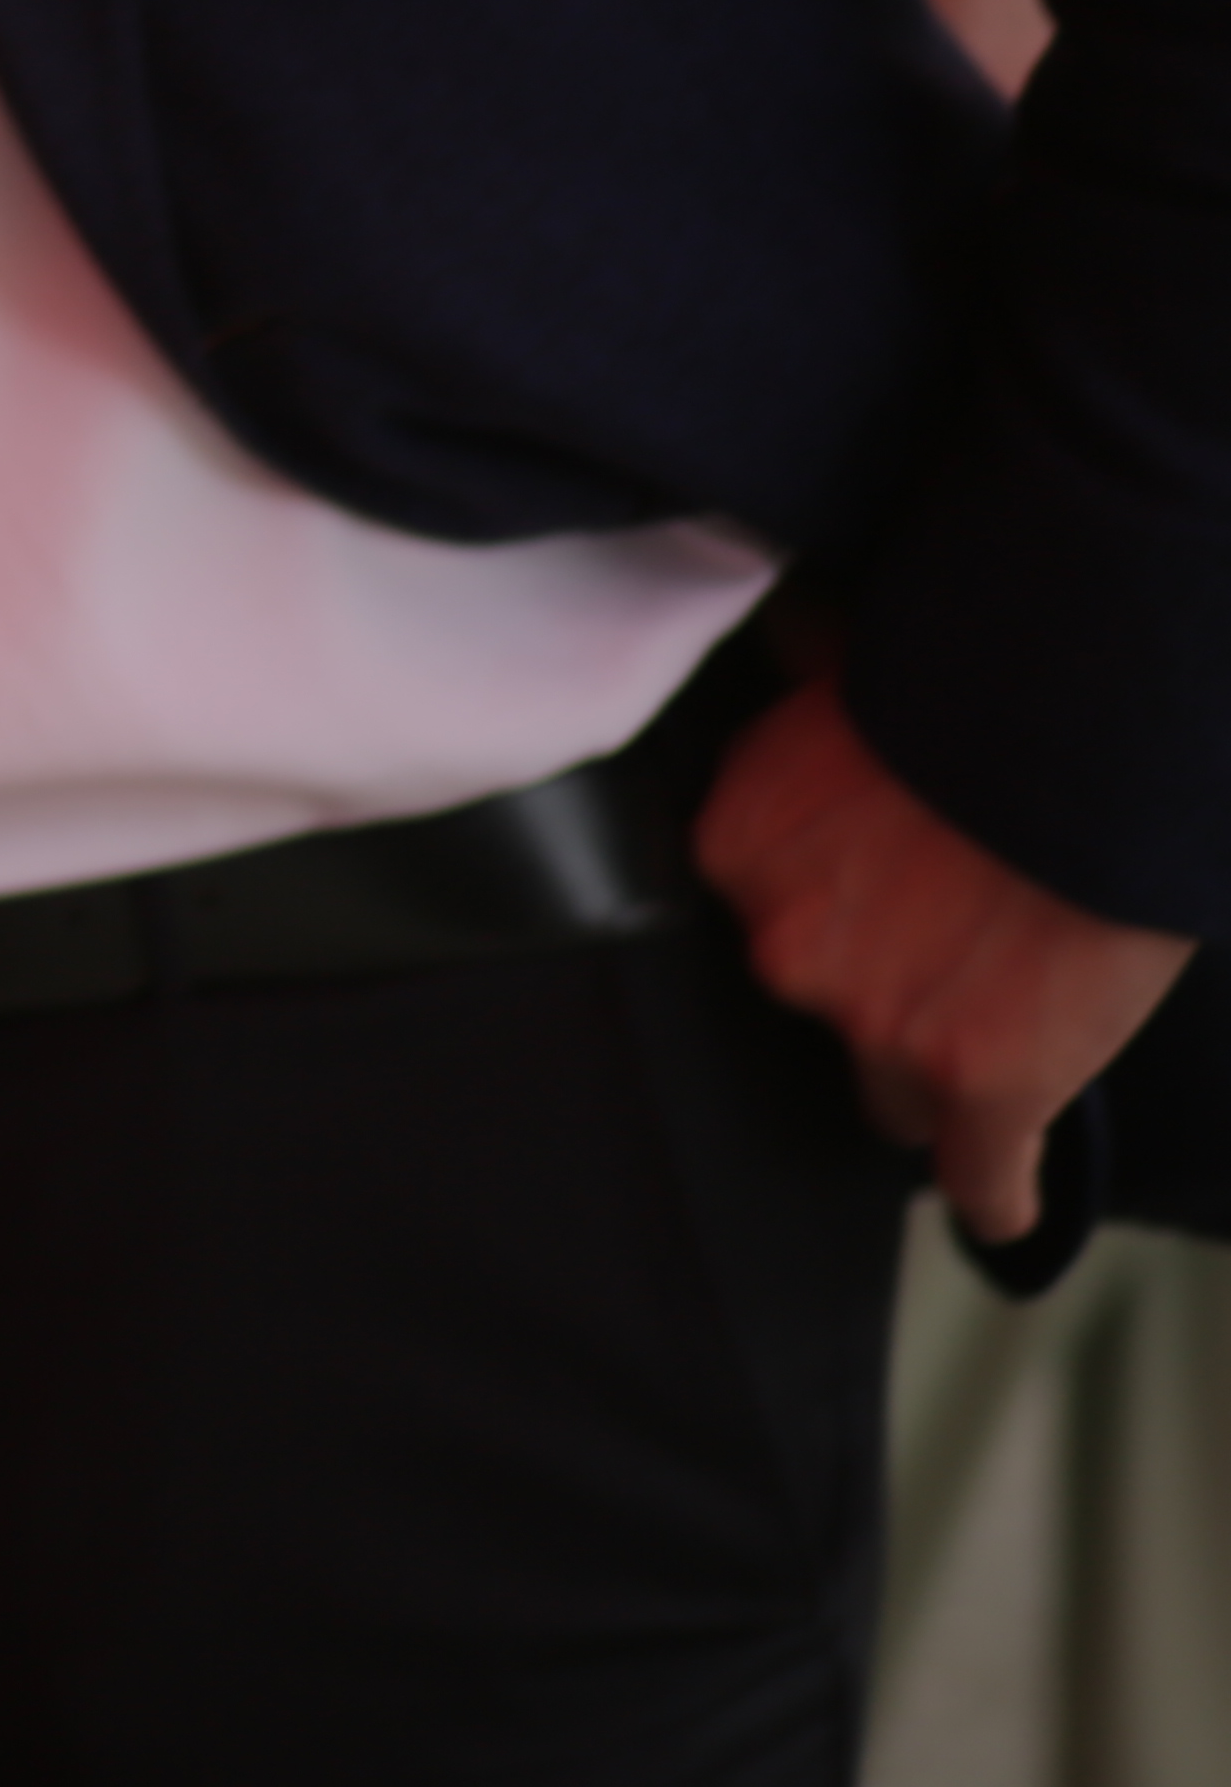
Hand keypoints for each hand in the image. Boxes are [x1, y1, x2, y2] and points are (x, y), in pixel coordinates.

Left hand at [698, 674, 1197, 1241]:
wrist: (1096, 729)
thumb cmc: (983, 684)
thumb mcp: (857, 672)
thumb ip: (813, 689)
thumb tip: (794, 631)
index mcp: (739, 846)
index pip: (770, 916)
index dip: (842, 910)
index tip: (887, 897)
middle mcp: (785, 946)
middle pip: (829, 1008)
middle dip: (889, 983)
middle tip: (967, 935)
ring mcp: (879, 1022)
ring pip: (898, 1089)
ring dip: (946, 1059)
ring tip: (1016, 1006)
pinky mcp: (985, 1083)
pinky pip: (978, 1176)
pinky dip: (994, 1192)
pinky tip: (1001, 1204)